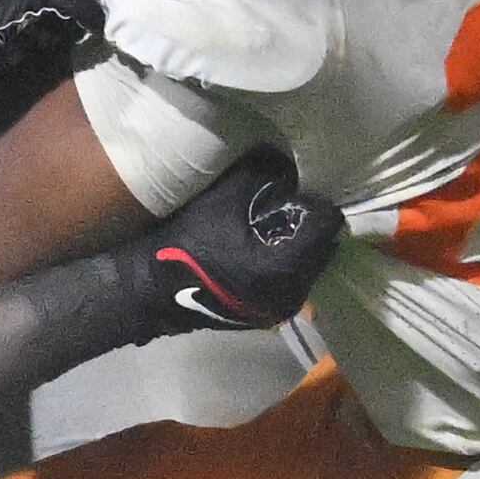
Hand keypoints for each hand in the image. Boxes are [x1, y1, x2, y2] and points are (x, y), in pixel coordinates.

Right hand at [120, 145, 340, 334]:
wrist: (151, 288)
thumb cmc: (189, 240)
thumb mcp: (225, 194)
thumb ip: (263, 172)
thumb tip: (287, 162)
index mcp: (287, 264)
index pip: (328, 223)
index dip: (315, 201)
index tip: (297, 191)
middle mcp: (293, 292)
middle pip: (324, 246)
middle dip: (309, 224)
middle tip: (285, 207)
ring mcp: (281, 309)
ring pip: (310, 266)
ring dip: (299, 245)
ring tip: (272, 229)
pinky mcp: (268, 317)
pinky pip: (293, 282)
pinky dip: (286, 264)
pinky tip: (260, 251)